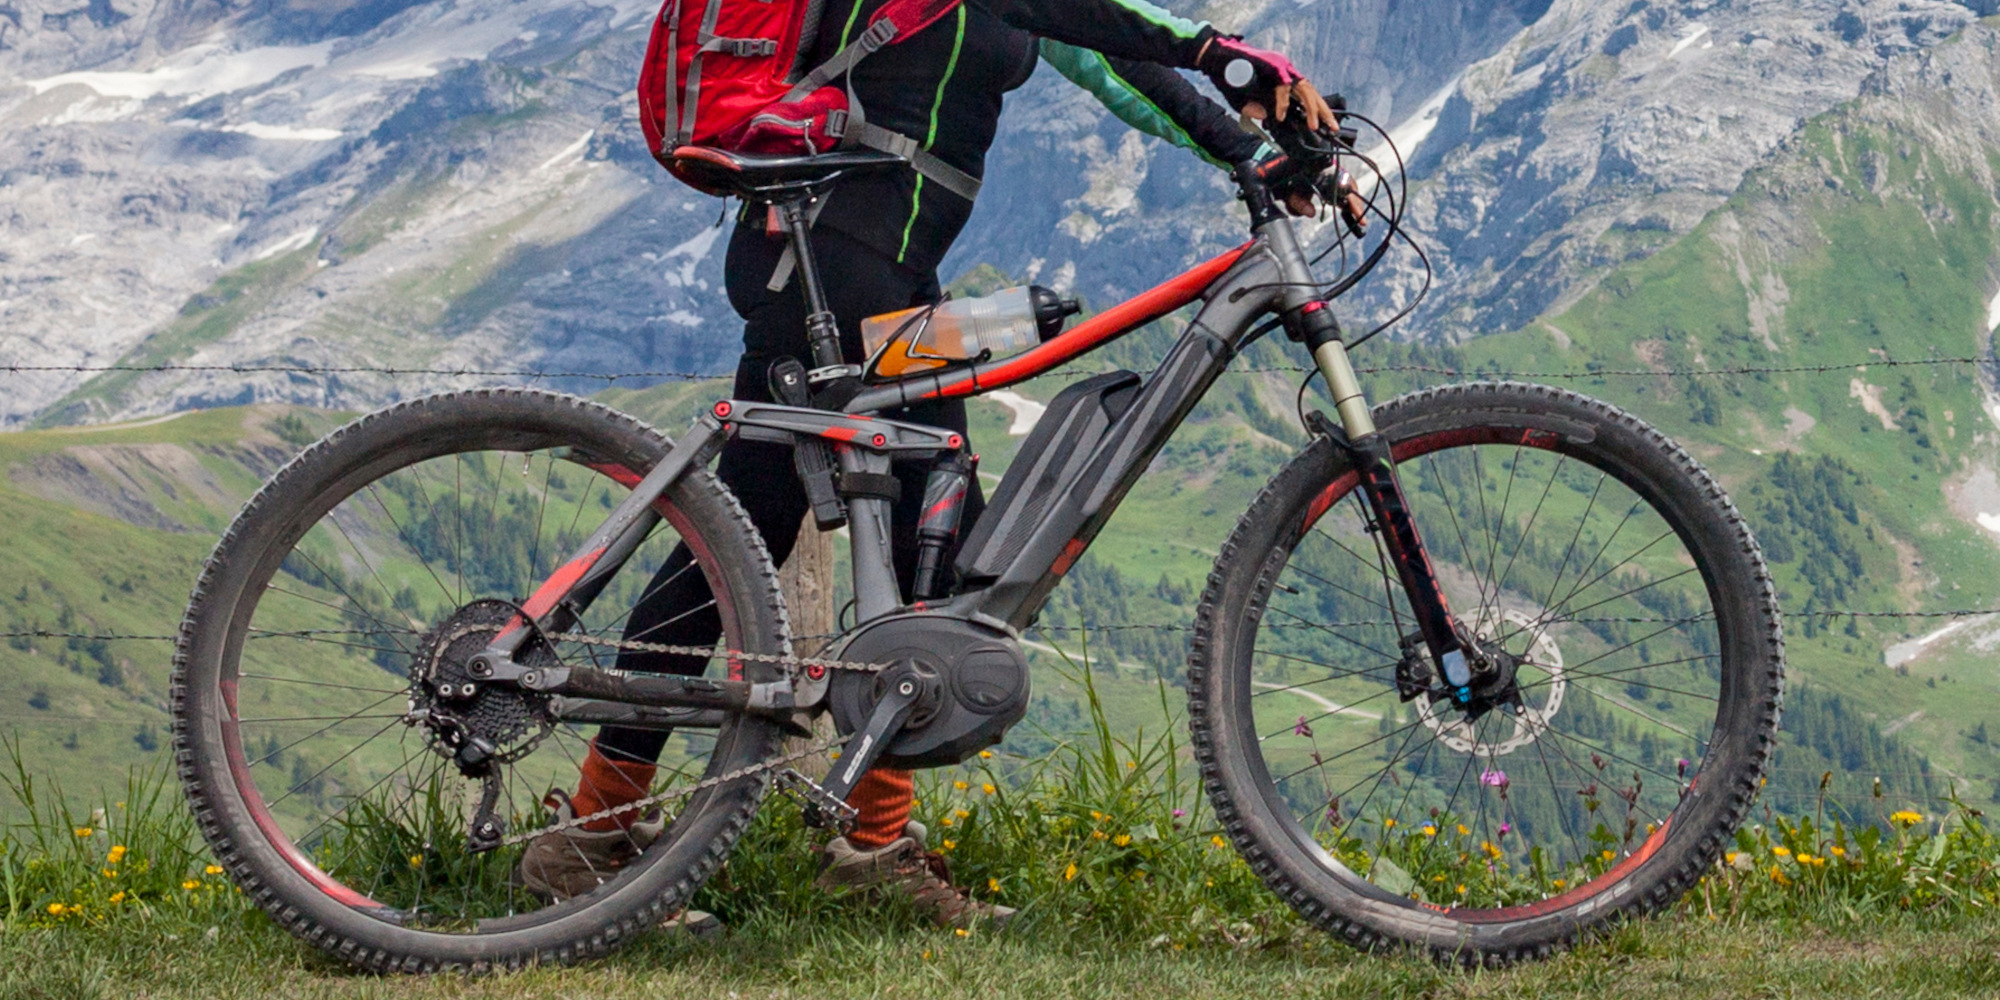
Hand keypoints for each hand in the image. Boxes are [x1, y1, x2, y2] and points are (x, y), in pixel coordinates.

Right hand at [1197, 35, 1333, 132]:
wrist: (1216, 60)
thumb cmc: (1229, 79)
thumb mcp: (1245, 102)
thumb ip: (1257, 110)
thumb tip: (1269, 120)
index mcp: (1281, 79)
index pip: (1305, 95)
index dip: (1315, 110)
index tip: (1322, 126)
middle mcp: (1285, 72)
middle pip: (1311, 92)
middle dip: (1322, 111)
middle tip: (1331, 127)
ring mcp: (1281, 66)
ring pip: (1304, 88)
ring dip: (1311, 107)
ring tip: (1313, 124)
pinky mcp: (1274, 65)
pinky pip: (1283, 86)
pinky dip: (1283, 102)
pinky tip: (1280, 115)